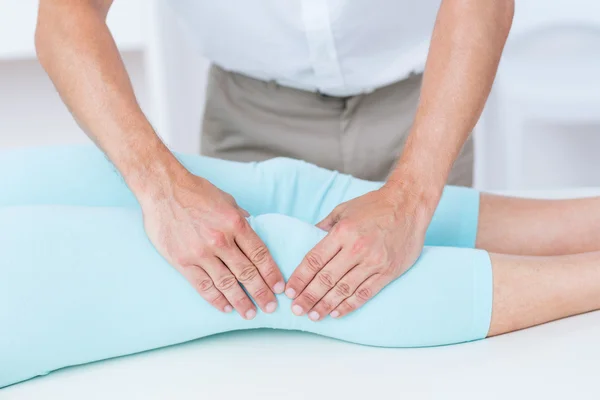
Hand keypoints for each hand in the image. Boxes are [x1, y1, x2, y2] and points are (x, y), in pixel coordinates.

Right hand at [140, 171, 284, 319]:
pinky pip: (202, 285)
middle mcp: (221, 240)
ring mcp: (201, 252)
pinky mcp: (182, 261)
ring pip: (226, 283)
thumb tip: (252, 225)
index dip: (271, 273)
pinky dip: (215, 299)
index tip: (279, 287)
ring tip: (250, 313)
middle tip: (270, 307)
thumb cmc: (195, 191)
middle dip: (261, 292)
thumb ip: (240, 216)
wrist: (162, 189)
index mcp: (235, 223)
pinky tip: (225, 307)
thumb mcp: (226, 199)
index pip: (260, 254)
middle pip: (247, 273)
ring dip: (240, 301)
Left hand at [285, 184, 433, 320]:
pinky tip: (337, 313)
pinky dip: (350, 305)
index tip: (289, 291)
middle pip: (326, 278)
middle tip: (296, 309)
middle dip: (308, 296)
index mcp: (343, 231)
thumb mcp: (344, 209)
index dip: (300, 278)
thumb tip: (306, 238)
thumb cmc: (374, 206)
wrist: (409, 205)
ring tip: (313, 316)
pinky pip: (365, 293)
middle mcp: (357, 248)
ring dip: (326, 305)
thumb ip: (324, 226)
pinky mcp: (388, 271)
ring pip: (344, 289)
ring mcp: (374, 261)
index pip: (314, 260)